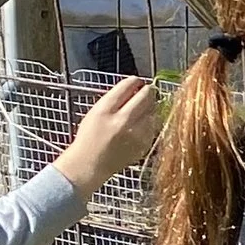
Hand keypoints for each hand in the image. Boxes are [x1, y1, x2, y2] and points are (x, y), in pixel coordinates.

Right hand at [56, 74, 164, 196]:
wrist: (91, 164)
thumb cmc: (90, 138)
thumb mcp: (95, 113)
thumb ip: (113, 100)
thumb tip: (133, 88)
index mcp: (105, 110)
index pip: (125, 88)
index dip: (134, 82)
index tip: (136, 80)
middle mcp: (121, 121)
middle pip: (144, 97)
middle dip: (148, 91)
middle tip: (148, 90)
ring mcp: (135, 134)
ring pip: (153, 111)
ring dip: (151, 106)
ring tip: (144, 107)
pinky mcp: (143, 145)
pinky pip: (154, 127)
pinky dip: (151, 122)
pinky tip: (143, 123)